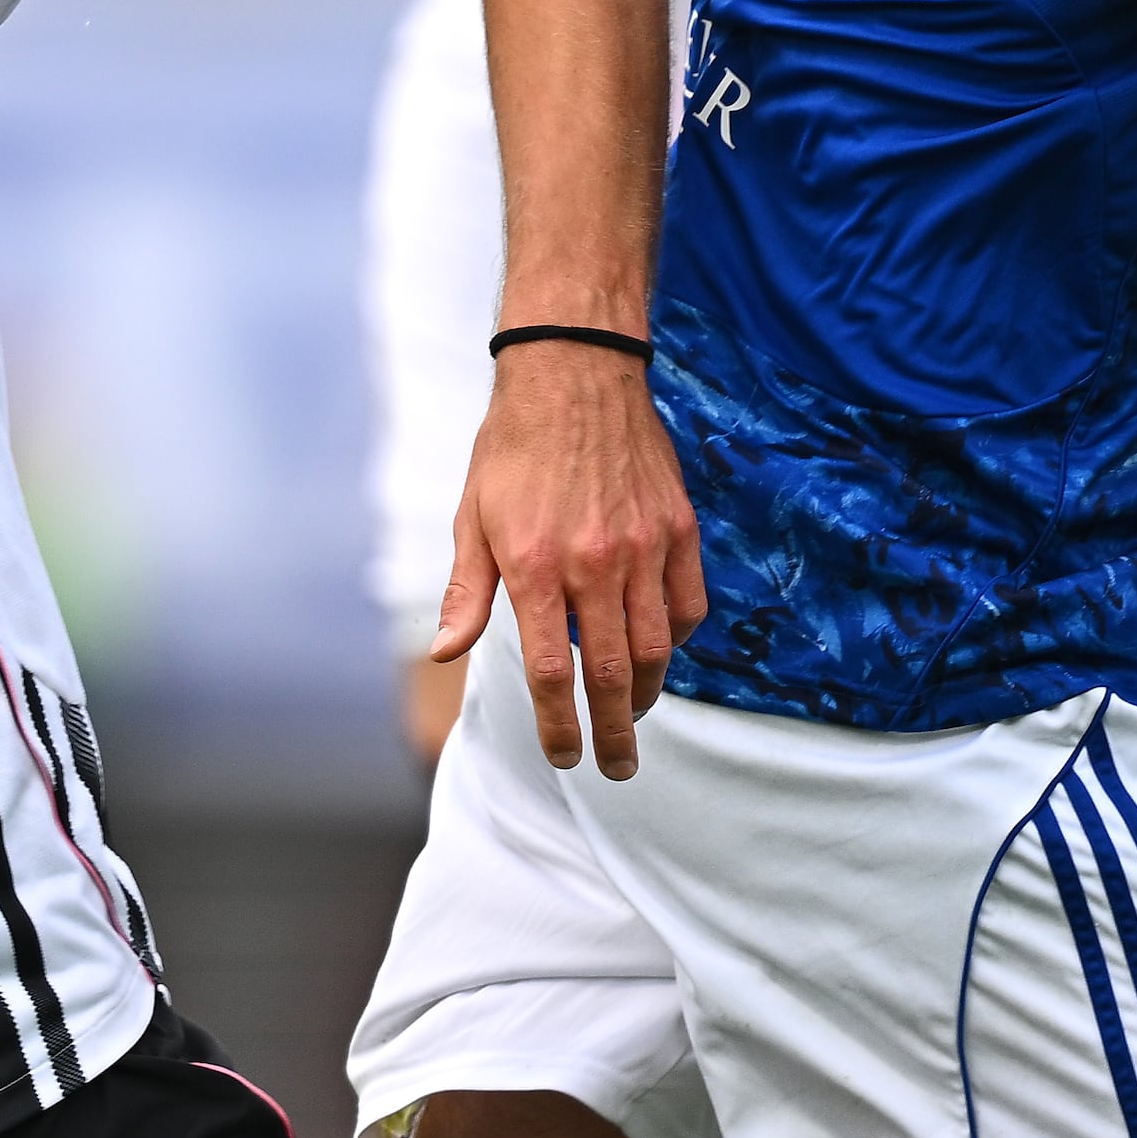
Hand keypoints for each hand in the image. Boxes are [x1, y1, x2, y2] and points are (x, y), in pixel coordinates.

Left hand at [433, 342, 702, 777]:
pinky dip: (678, 638)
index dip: (560, 725)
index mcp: (537, 567)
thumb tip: (446, 652)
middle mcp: (595, 564)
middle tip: (616, 767)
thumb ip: (467, 591)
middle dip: (615, 732)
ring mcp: (644, 546)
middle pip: (615, 674)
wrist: (575, 370)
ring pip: (659, 646)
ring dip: (648, 693)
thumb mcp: (473, 516)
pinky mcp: (678, 526)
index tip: (565, 755)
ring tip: (635, 716)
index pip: (554, 672)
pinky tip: (662, 650)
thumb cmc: (514, 445)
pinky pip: (689, 603)